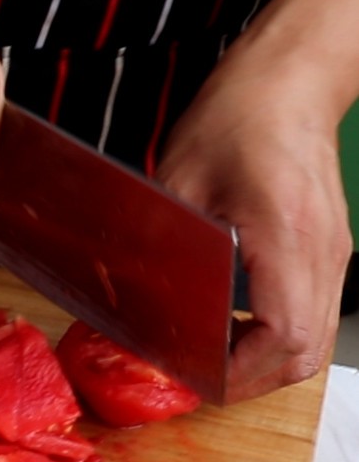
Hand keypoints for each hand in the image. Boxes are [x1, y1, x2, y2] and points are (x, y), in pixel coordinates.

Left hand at [158, 35, 352, 402]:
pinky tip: (235, 327)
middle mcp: (323, 253)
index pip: (283, 335)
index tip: (197, 376)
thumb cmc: (236, 119)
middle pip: (306, 351)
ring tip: (213, 358)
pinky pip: (313, 312)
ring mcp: (333, 254)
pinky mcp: (328, 250)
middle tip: (198, 377)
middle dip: (252, 378)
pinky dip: (278, 334)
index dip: (240, 370)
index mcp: (288, 236)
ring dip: (266, 360)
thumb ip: (159, 246)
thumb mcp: (175, 184)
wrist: (284, 82)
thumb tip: (129, 298)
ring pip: (314, 338)